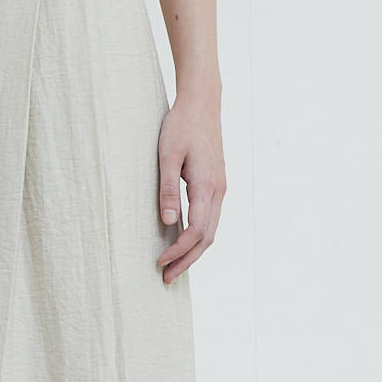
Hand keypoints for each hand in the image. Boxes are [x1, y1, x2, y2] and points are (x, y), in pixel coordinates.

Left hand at [156, 92, 226, 283]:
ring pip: (211, 230)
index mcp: (207, 185)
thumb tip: (168, 222)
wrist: (202, 102)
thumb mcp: (167, 155)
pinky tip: (184, 242)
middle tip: (166, 278)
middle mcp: (218, 190)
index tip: (160, 262)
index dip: (179, 250)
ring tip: (174, 266)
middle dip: (187, 260)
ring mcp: (220, 188)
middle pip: (207, 238)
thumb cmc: (180, 125)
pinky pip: (210, 219)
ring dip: (194, 251)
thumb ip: (167, 189)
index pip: (196, 230)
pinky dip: (199, 237)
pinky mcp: (217, 184)